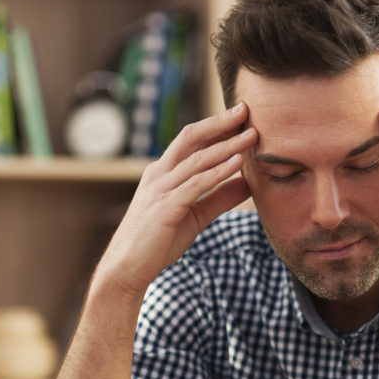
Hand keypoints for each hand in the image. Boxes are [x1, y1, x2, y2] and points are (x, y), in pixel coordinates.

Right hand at [98, 103, 258, 297]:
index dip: (215, 126)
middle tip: (245, 110)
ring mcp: (160, 189)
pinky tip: (237, 164)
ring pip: (197, 160)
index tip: (239, 116)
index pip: (190, 141)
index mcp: (162, 173)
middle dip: (219, 123)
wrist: (127, 268)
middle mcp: (158, 174)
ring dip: (226, 146)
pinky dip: (217, 173)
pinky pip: (195, 185)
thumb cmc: (157, 242)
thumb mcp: (195, 216)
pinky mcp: (165, 207)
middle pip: (191, 138)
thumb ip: (219, 198)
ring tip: (251, 135)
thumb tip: (248, 185)